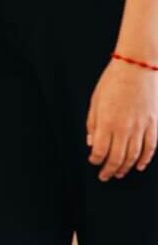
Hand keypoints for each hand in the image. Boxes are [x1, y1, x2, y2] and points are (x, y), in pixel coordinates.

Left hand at [87, 58, 157, 180]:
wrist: (137, 68)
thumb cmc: (113, 81)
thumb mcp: (95, 100)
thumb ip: (92, 123)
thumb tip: (91, 142)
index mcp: (107, 121)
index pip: (101, 150)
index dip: (96, 160)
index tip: (93, 162)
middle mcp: (125, 128)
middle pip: (117, 158)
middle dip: (110, 170)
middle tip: (105, 176)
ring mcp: (141, 128)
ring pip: (133, 156)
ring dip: (125, 167)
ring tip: (119, 173)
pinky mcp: (153, 125)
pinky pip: (150, 148)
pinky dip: (144, 159)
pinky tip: (138, 165)